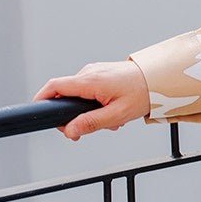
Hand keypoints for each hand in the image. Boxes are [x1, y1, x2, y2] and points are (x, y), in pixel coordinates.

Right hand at [33, 61, 151, 140]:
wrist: (161, 79)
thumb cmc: (143, 93)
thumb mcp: (117, 114)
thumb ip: (91, 123)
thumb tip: (69, 130)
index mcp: (90, 80)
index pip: (55, 86)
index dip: (41, 99)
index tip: (38, 113)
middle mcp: (90, 72)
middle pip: (65, 95)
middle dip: (73, 115)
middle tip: (89, 129)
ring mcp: (96, 71)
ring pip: (79, 95)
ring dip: (89, 112)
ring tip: (112, 120)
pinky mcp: (102, 73)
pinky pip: (89, 90)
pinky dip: (96, 103)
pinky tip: (113, 111)